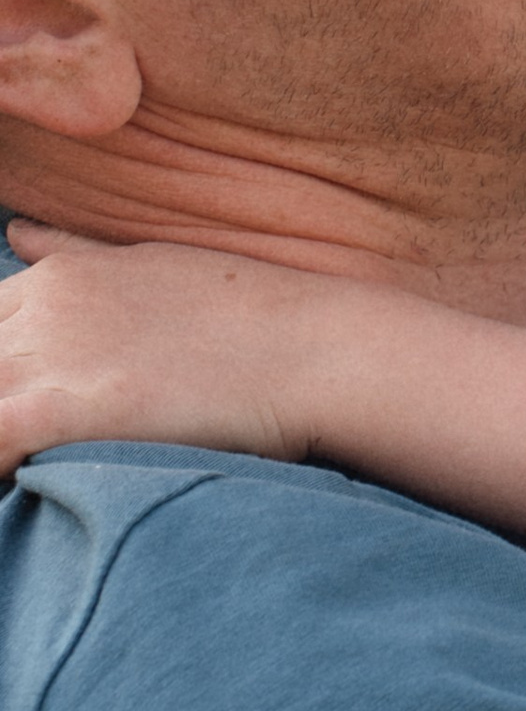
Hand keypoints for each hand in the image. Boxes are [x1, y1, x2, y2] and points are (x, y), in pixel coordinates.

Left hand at [0, 227, 328, 474]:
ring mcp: (50, 355)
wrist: (311, 350)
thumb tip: (19, 232)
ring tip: (40, 456)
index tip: (35, 402)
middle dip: (7, 398)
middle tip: (54, 430)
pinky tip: (19, 478)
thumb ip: (75, 252)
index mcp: (58, 276)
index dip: (7, 375)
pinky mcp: (61, 409)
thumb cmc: (249, 313)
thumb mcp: (153, 261)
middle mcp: (43, 307)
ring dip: (3, 431)